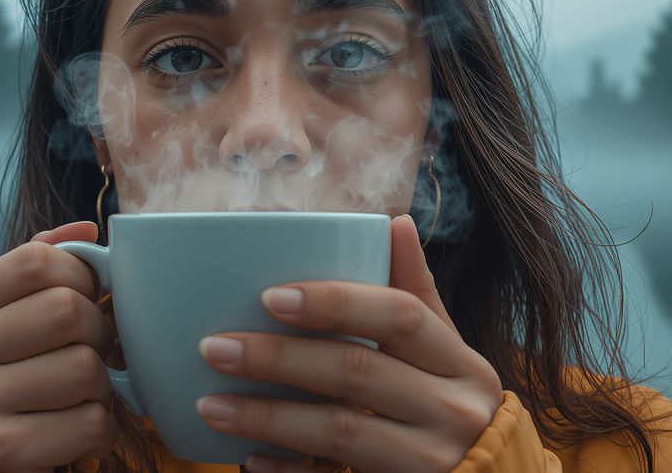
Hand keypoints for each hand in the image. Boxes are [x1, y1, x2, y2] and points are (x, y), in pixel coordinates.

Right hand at [0, 221, 117, 471]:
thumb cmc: (16, 371)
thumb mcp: (16, 313)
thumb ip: (45, 263)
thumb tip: (86, 230)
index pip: (35, 260)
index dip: (79, 274)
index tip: (85, 296)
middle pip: (66, 310)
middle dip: (98, 331)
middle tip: (92, 349)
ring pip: (85, 368)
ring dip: (102, 384)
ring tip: (81, 392)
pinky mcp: (2, 450)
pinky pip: (90, 422)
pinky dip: (101, 427)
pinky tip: (77, 425)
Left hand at [196, 215, 502, 472]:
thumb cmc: (452, 407)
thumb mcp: (447, 353)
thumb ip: (417, 294)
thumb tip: (395, 222)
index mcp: (461, 363)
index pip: (399, 314)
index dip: (334, 301)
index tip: (269, 296)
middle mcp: (454, 410)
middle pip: (357, 371)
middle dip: (278, 358)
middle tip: (215, 348)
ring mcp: (430, 461)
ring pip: (338, 432)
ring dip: (268, 417)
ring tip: (210, 405)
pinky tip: (249, 460)